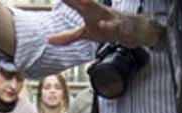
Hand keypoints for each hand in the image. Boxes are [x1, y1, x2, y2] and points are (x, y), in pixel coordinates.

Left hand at [48, 0, 162, 47]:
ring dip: (91, 3)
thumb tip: (49, 40)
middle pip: (84, 1)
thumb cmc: (107, 28)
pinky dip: (109, 25)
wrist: (132, 31)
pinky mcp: (120, 25)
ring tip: (83, 0)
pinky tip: (102, 24)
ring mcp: (109, 17)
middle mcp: (98, 10)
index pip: (73, 2)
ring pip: (100, 8)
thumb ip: (68, 36)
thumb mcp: (86, 34)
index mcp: (88, 11)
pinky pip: (114, 25)